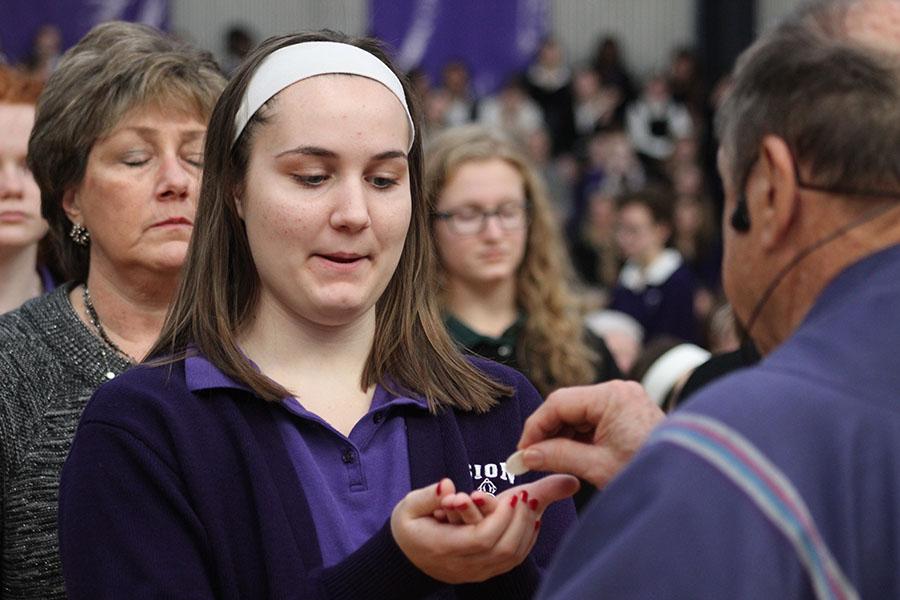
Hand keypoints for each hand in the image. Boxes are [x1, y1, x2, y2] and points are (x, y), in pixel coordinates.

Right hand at [392, 475, 578, 582]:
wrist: (407, 558)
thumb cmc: (409, 528)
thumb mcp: (409, 507)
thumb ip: (428, 496)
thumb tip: (448, 486)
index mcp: (443, 547)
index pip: (482, 538)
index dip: (501, 518)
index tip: (511, 496)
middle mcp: (462, 565)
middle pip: (503, 550)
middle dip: (520, 520)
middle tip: (525, 495)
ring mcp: (475, 572)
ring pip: (512, 558)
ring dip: (526, 529)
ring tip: (530, 503)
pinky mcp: (484, 572)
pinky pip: (512, 561)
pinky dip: (526, 540)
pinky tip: (531, 520)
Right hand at [516, 381, 664, 487]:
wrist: (688, 483)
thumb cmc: (647, 472)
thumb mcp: (596, 466)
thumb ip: (557, 456)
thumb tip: (525, 456)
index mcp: (611, 397)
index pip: (558, 403)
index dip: (535, 427)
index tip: (522, 451)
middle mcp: (619, 390)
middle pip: (568, 405)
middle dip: (548, 432)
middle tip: (530, 458)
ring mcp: (626, 399)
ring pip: (580, 413)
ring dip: (563, 435)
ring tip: (549, 460)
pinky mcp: (629, 411)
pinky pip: (595, 418)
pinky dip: (580, 436)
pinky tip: (570, 455)